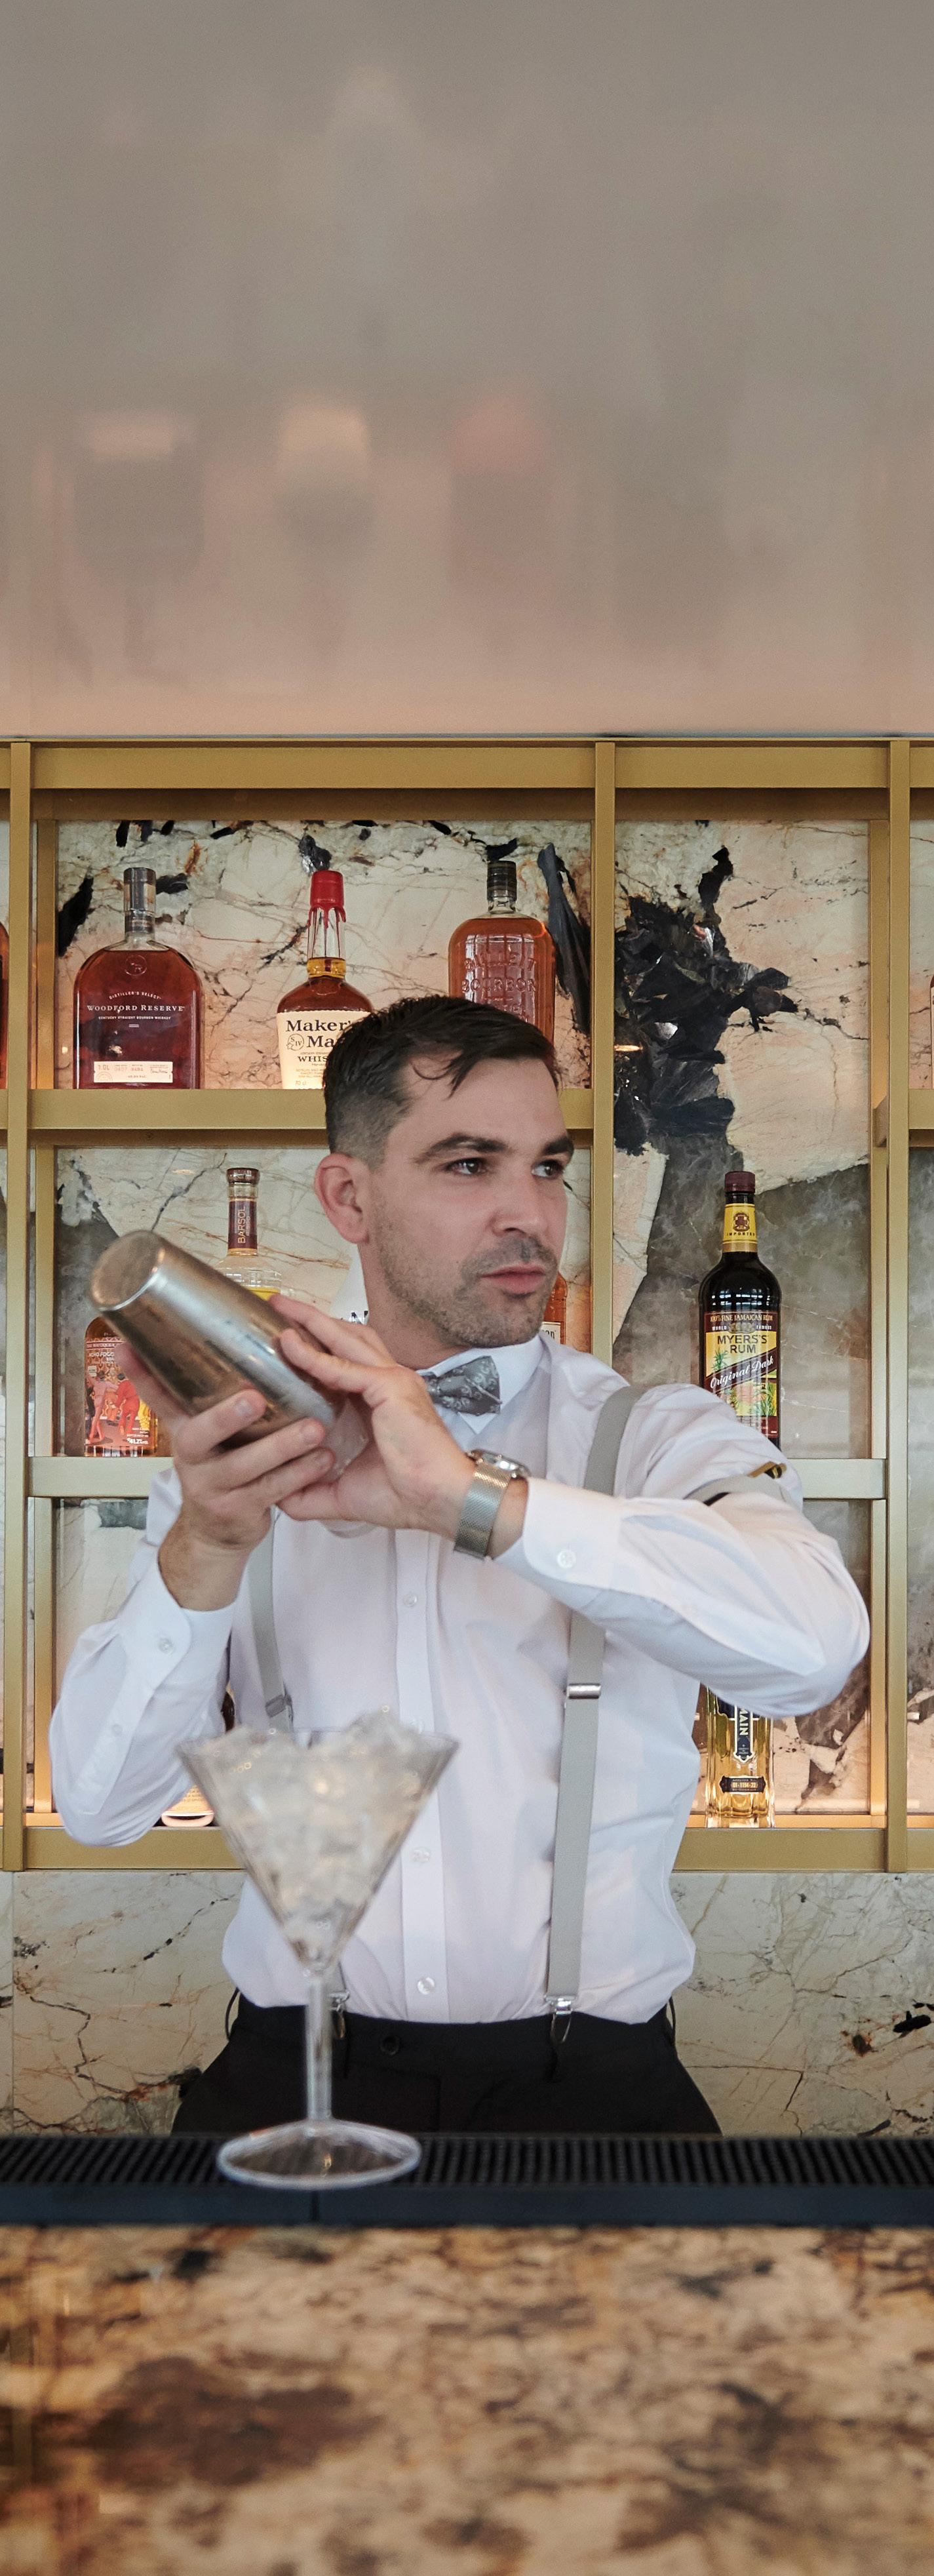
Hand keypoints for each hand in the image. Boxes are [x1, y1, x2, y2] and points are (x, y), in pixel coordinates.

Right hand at [112, 1342, 339, 1609]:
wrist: (215, 1534)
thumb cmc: (220, 1470)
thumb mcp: (202, 1436)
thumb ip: (200, 1399)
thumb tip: (195, 1345)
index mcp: (183, 1431)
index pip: (157, 1398)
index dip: (141, 1374)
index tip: (127, 1346)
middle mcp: (190, 1459)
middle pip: (199, 1435)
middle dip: (225, 1417)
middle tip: (254, 1398)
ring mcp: (212, 1488)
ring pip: (245, 1466)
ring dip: (282, 1447)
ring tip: (315, 1428)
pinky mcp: (239, 1512)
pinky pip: (273, 1491)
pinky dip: (301, 1474)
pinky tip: (325, 1458)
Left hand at [266, 1297, 482, 1539]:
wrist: (437, 1502)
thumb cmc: (403, 1496)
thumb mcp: (344, 1493)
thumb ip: (311, 1492)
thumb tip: (278, 1498)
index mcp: (380, 1401)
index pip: (345, 1360)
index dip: (316, 1345)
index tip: (283, 1338)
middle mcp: (388, 1382)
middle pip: (345, 1338)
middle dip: (309, 1319)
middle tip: (277, 1306)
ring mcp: (392, 1380)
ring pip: (345, 1339)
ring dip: (311, 1322)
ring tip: (279, 1308)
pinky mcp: (390, 1387)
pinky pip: (343, 1367)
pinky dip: (314, 1355)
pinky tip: (290, 1345)